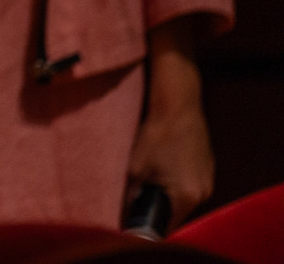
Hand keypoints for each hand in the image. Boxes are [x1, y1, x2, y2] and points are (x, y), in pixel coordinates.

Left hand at [127, 17, 213, 227]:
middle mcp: (202, 191)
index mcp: (186, 196)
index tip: (130, 222)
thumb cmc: (156, 132)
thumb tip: (121, 210)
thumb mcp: (135, 167)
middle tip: (130, 201)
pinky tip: (157, 168)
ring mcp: (206, 179)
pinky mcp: (205, 167)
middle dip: (153, 209)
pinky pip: (186, 184)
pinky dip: (171, 182)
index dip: (146, 224)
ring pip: (180, 198)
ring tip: (142, 181)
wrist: (178, 103)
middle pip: (174, 213)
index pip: (166, 224)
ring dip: (162, 195)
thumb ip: (130, 194)